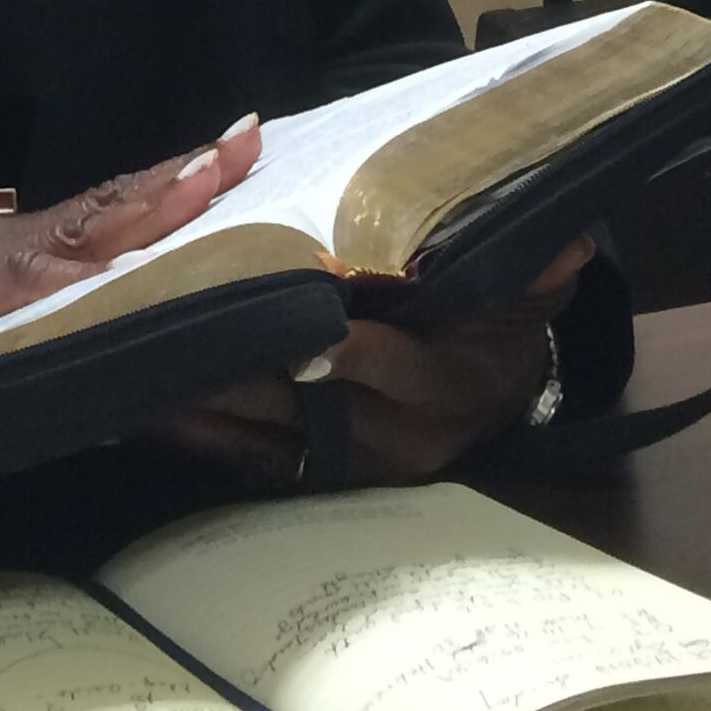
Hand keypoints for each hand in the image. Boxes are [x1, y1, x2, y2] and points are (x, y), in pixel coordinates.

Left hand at [149, 237, 594, 491]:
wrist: (496, 392)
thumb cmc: (496, 322)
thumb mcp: (527, 291)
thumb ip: (540, 266)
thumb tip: (568, 240)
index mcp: (447, 385)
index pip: (398, 368)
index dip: (352, 353)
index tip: (306, 331)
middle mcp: (397, 434)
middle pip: (312, 408)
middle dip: (244, 378)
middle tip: (179, 343)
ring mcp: (354, 459)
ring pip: (272, 440)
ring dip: (208, 413)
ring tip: (142, 379)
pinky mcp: (319, 469)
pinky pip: (254, 463)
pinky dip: (204, 442)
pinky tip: (149, 416)